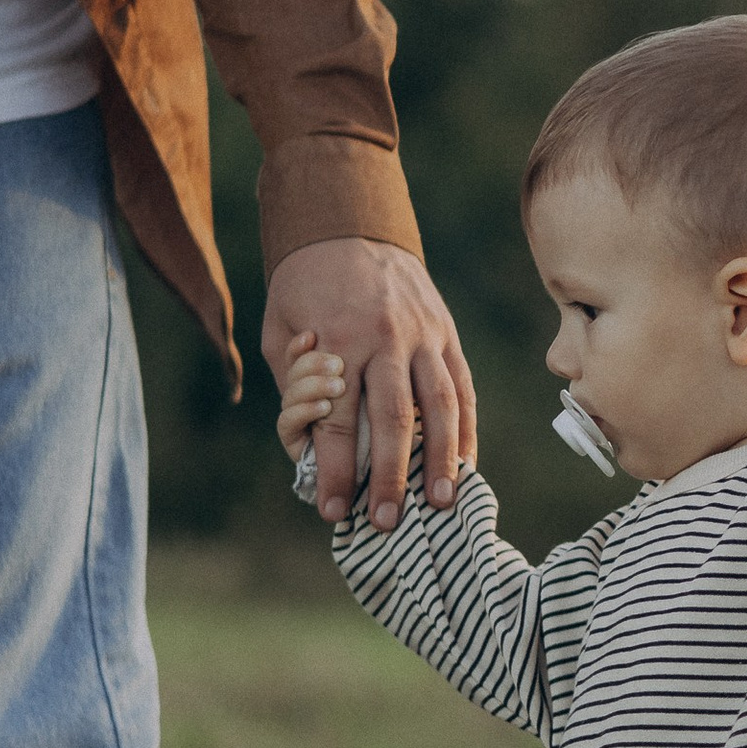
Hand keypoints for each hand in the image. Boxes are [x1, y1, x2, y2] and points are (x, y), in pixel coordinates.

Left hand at [261, 238, 474, 529]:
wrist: (349, 226)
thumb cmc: (304, 287)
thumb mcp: (280, 329)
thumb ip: (295, 385)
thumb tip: (313, 445)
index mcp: (337, 339)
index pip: (338, 418)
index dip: (334, 469)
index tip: (332, 511)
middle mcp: (385, 338)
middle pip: (391, 419)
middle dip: (389, 476)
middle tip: (386, 521)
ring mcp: (423, 335)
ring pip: (438, 405)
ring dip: (441, 459)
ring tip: (442, 503)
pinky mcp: (446, 334)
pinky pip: (462, 387)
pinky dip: (466, 429)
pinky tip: (465, 463)